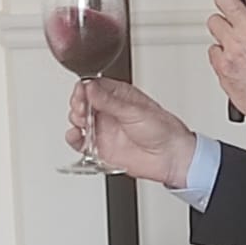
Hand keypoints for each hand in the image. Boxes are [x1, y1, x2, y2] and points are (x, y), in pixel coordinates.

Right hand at [67, 79, 194, 186]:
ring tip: (82, 122)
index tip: (82, 94)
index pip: (93, 86)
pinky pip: (81, 142)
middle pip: (83, 102)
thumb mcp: (134, 111)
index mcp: (119, 96)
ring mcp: (105, 129)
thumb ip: (109, 101)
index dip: (84, 89)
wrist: (171, 158)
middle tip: (82, 110)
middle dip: (78, 104)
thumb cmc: (163, 131)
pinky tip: (76, 135)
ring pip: (80, 120)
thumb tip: (89, 87)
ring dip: (75, 119)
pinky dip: (74, 138)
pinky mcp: (102, 147)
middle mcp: (110, 111)